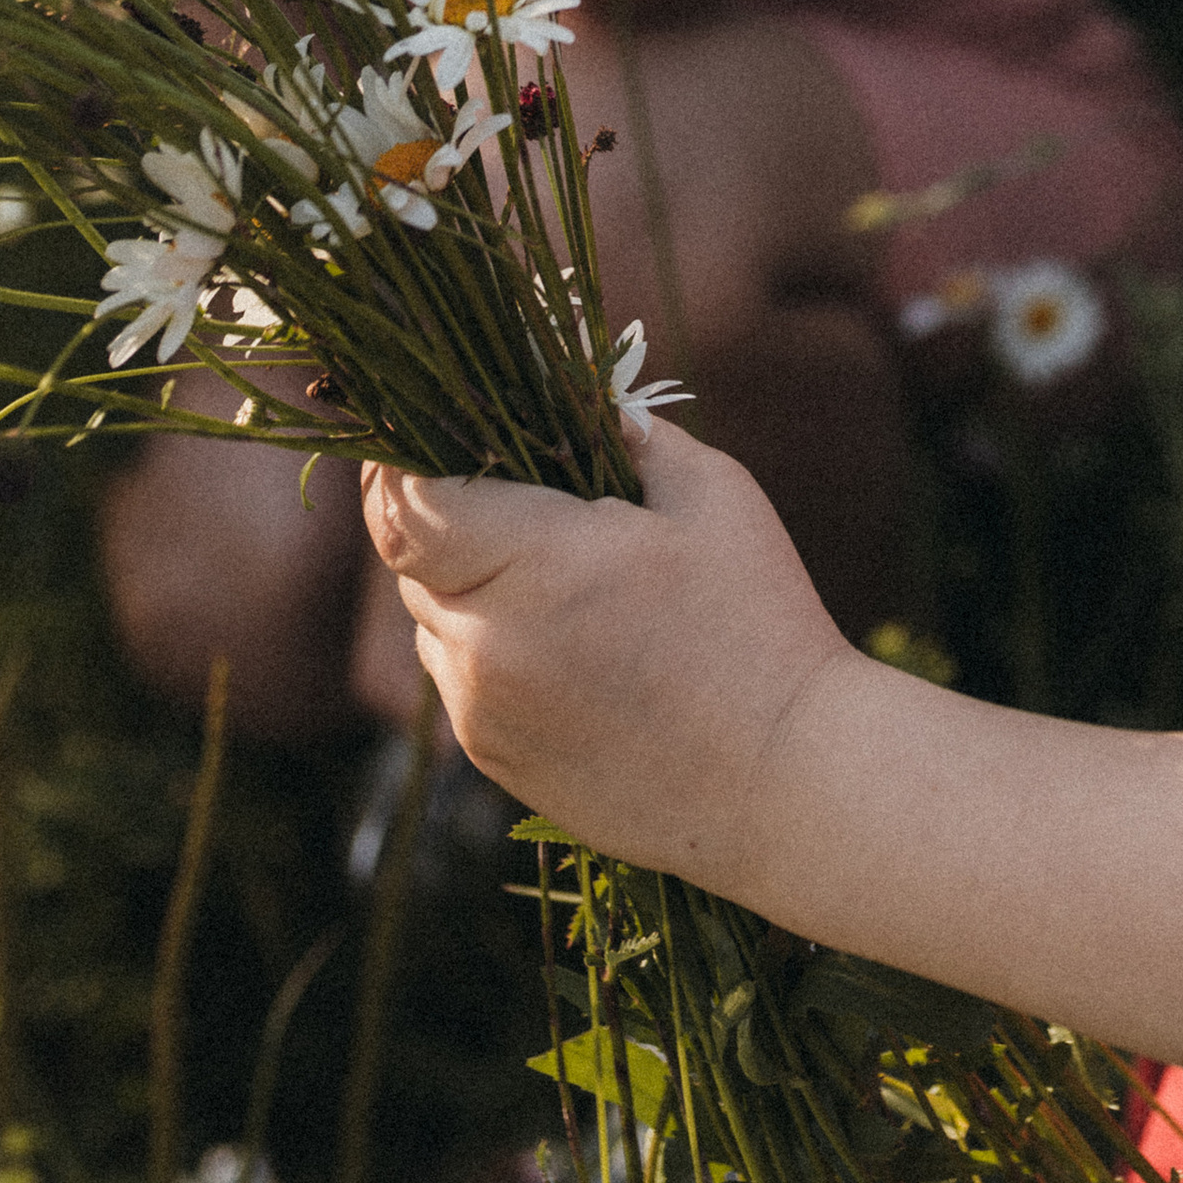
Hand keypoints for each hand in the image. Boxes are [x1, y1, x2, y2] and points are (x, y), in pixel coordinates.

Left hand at [361, 420, 844, 891]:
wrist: (784, 786)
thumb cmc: (758, 626)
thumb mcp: (713, 494)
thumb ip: (630, 432)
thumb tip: (581, 396)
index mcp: (532, 564)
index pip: (403, 503)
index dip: (398, 459)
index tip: (435, 429)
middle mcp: (485, 646)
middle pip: (411, 558)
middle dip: (452, 514)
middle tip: (525, 490)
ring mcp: (482, 714)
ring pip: (435, 620)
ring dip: (472, 583)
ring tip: (568, 577)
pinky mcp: (495, 763)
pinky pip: (464, 679)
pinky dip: (495, 645)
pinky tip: (579, 644)